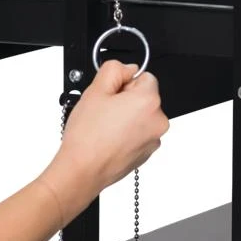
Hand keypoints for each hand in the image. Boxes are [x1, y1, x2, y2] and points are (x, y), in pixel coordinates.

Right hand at [39, 62, 168, 219]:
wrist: (82, 171)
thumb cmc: (87, 136)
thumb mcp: (96, 89)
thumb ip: (115, 70)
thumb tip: (128, 69)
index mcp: (149, 102)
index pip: (144, 77)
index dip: (124, 83)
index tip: (111, 95)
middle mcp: (158, 121)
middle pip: (144, 97)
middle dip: (126, 100)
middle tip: (104, 112)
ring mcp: (154, 140)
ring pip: (141, 116)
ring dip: (127, 117)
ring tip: (105, 128)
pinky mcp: (146, 153)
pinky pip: (139, 133)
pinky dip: (128, 133)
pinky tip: (109, 139)